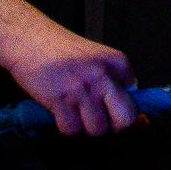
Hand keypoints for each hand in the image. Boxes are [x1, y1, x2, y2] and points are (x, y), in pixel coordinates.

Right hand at [0, 17, 137, 135]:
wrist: (29, 40)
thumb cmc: (62, 52)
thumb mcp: (98, 60)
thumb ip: (117, 83)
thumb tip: (140, 119)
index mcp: (119, 64)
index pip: (136, 101)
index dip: (123, 112)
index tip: (111, 112)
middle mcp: (104, 75)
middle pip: (125, 119)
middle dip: (114, 128)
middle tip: (100, 121)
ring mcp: (83, 88)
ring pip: (97, 129)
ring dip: (86, 129)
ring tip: (76, 114)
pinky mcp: (60, 99)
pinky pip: (71, 129)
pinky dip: (66, 128)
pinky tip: (61, 114)